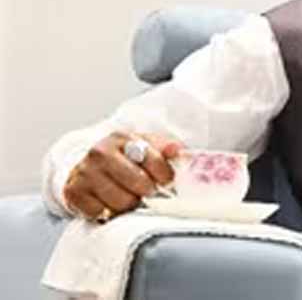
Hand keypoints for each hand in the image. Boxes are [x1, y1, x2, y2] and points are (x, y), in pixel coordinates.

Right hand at [63, 131, 183, 220]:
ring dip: (130, 204)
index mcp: (122, 138)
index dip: (165, 174)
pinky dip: (109, 213)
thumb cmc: (125, 158)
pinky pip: (101, 213)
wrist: (90, 166)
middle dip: (148, 191)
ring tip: (130, 197)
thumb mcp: (147, 146)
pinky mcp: (74, 192)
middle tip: (148, 191)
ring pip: (121, 201)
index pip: (153, 159)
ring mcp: (85, 172)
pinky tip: (111, 203)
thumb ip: (166, 148)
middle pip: (138, 183)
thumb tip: (177, 150)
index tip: (166, 181)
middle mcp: (100, 152)